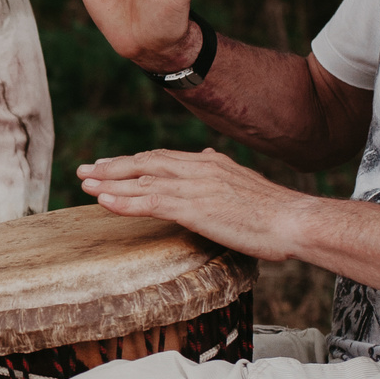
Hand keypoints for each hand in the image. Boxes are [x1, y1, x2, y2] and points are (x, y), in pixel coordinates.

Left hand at [78, 146, 311, 258]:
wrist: (294, 220)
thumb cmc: (275, 212)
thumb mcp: (244, 184)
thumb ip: (221, 174)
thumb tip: (207, 158)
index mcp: (210, 163)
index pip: (162, 158)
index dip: (133, 161)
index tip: (109, 164)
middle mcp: (199, 168)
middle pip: (145, 163)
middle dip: (112, 167)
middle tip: (85, 170)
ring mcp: (195, 186)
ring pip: (142, 180)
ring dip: (109, 183)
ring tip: (84, 185)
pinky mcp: (195, 207)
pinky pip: (151, 202)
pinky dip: (124, 202)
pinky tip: (104, 203)